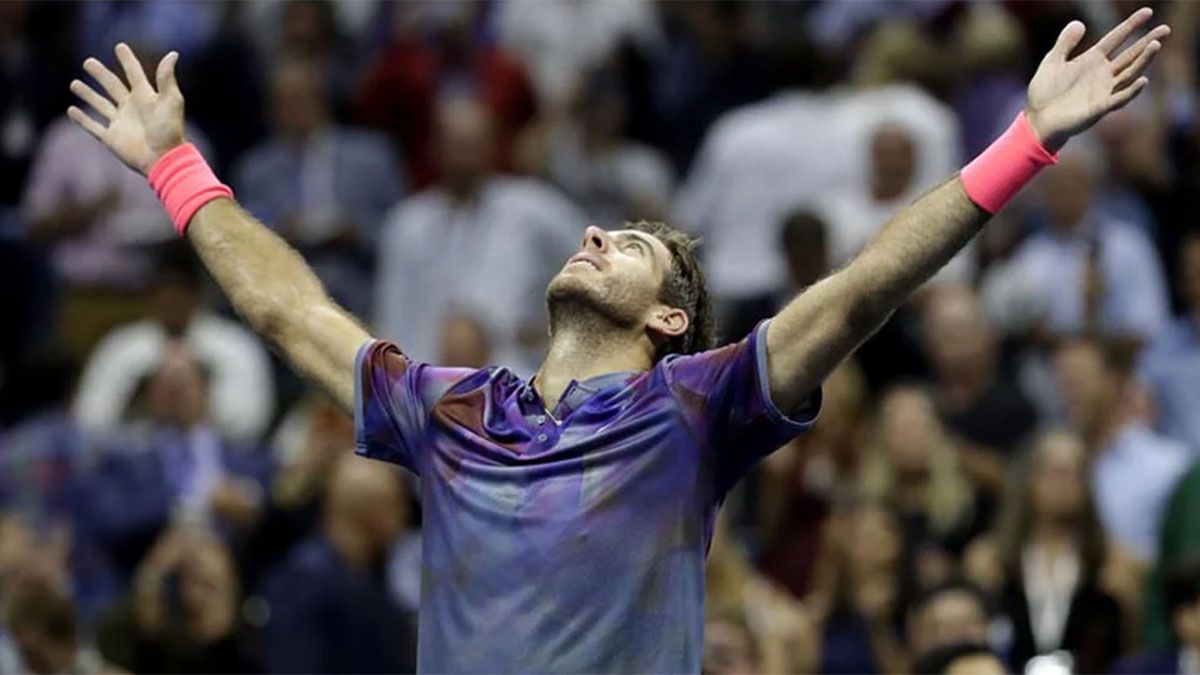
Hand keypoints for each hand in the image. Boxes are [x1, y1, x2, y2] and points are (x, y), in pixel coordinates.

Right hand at [68, 43, 184, 174]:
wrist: (164, 158)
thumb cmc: (169, 130)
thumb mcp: (171, 100)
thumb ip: (166, 78)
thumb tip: (173, 54)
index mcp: (145, 97)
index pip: (134, 74)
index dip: (127, 61)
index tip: (120, 47)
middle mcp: (131, 108)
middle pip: (113, 86)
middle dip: (100, 75)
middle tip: (88, 62)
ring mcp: (120, 123)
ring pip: (100, 104)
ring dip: (88, 94)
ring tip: (74, 83)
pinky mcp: (112, 138)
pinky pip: (94, 127)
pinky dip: (82, 119)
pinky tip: (71, 110)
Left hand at [1026, 7, 1169, 151]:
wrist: (1037, 120)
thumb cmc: (1044, 93)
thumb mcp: (1052, 62)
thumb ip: (1065, 43)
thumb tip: (1079, 22)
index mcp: (1092, 60)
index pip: (1116, 39)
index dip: (1131, 25)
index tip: (1148, 12)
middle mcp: (1102, 74)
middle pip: (1130, 55)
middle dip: (1147, 42)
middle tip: (1165, 29)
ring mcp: (1103, 91)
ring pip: (1129, 73)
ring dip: (1143, 61)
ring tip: (1155, 45)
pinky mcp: (1099, 108)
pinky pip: (1119, 98)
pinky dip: (1131, 90)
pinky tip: (1142, 80)